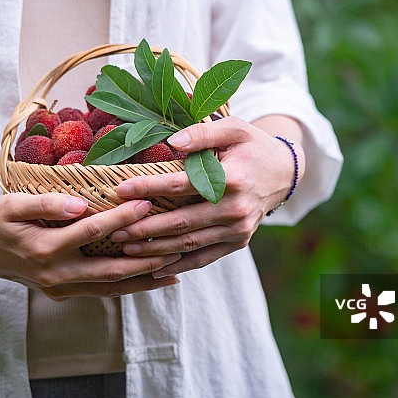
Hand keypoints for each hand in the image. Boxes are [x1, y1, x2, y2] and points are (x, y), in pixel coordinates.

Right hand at [0, 193, 181, 299]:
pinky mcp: (64, 292)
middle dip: (146, 260)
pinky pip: (102, 291)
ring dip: (144, 280)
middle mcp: (56, 275)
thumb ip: (45, 204)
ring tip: (176, 269)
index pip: (92, 232)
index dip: (121, 218)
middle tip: (177, 246)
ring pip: (111, 288)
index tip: (147, 202)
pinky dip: (129, 286)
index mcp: (44, 249)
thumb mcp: (11, 205)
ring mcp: (61, 288)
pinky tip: (152, 278)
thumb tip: (79, 204)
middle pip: (111, 271)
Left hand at [108, 116, 303, 276]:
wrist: (283, 173)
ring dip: (156, 250)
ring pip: (189, 244)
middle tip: (114, 230)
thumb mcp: (233, 128)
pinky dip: (178, 265)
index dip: (150, 188)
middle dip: (145, 228)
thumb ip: (202, 133)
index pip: (182, 185)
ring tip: (125, 249)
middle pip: (182, 222)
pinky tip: (153, 269)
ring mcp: (238, 230)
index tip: (121, 189)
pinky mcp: (237, 243)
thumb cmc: (252, 146)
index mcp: (232, 179)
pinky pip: (204, 258)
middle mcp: (235, 209)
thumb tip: (173, 140)